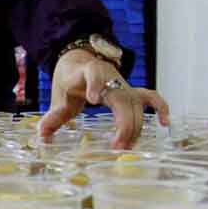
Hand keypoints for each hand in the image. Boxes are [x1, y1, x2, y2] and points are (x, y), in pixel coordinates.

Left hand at [38, 48, 169, 148]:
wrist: (80, 61)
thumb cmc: (71, 79)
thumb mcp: (59, 95)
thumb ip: (54, 116)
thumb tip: (42, 136)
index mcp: (89, 72)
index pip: (94, 74)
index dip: (96, 84)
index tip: (94, 99)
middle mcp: (111, 77)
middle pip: (122, 98)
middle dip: (123, 123)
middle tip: (116, 147)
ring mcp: (124, 84)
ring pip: (136, 104)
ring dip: (134, 127)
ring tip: (125, 147)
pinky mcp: (132, 92)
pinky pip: (151, 98)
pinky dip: (160, 108)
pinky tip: (165, 124)